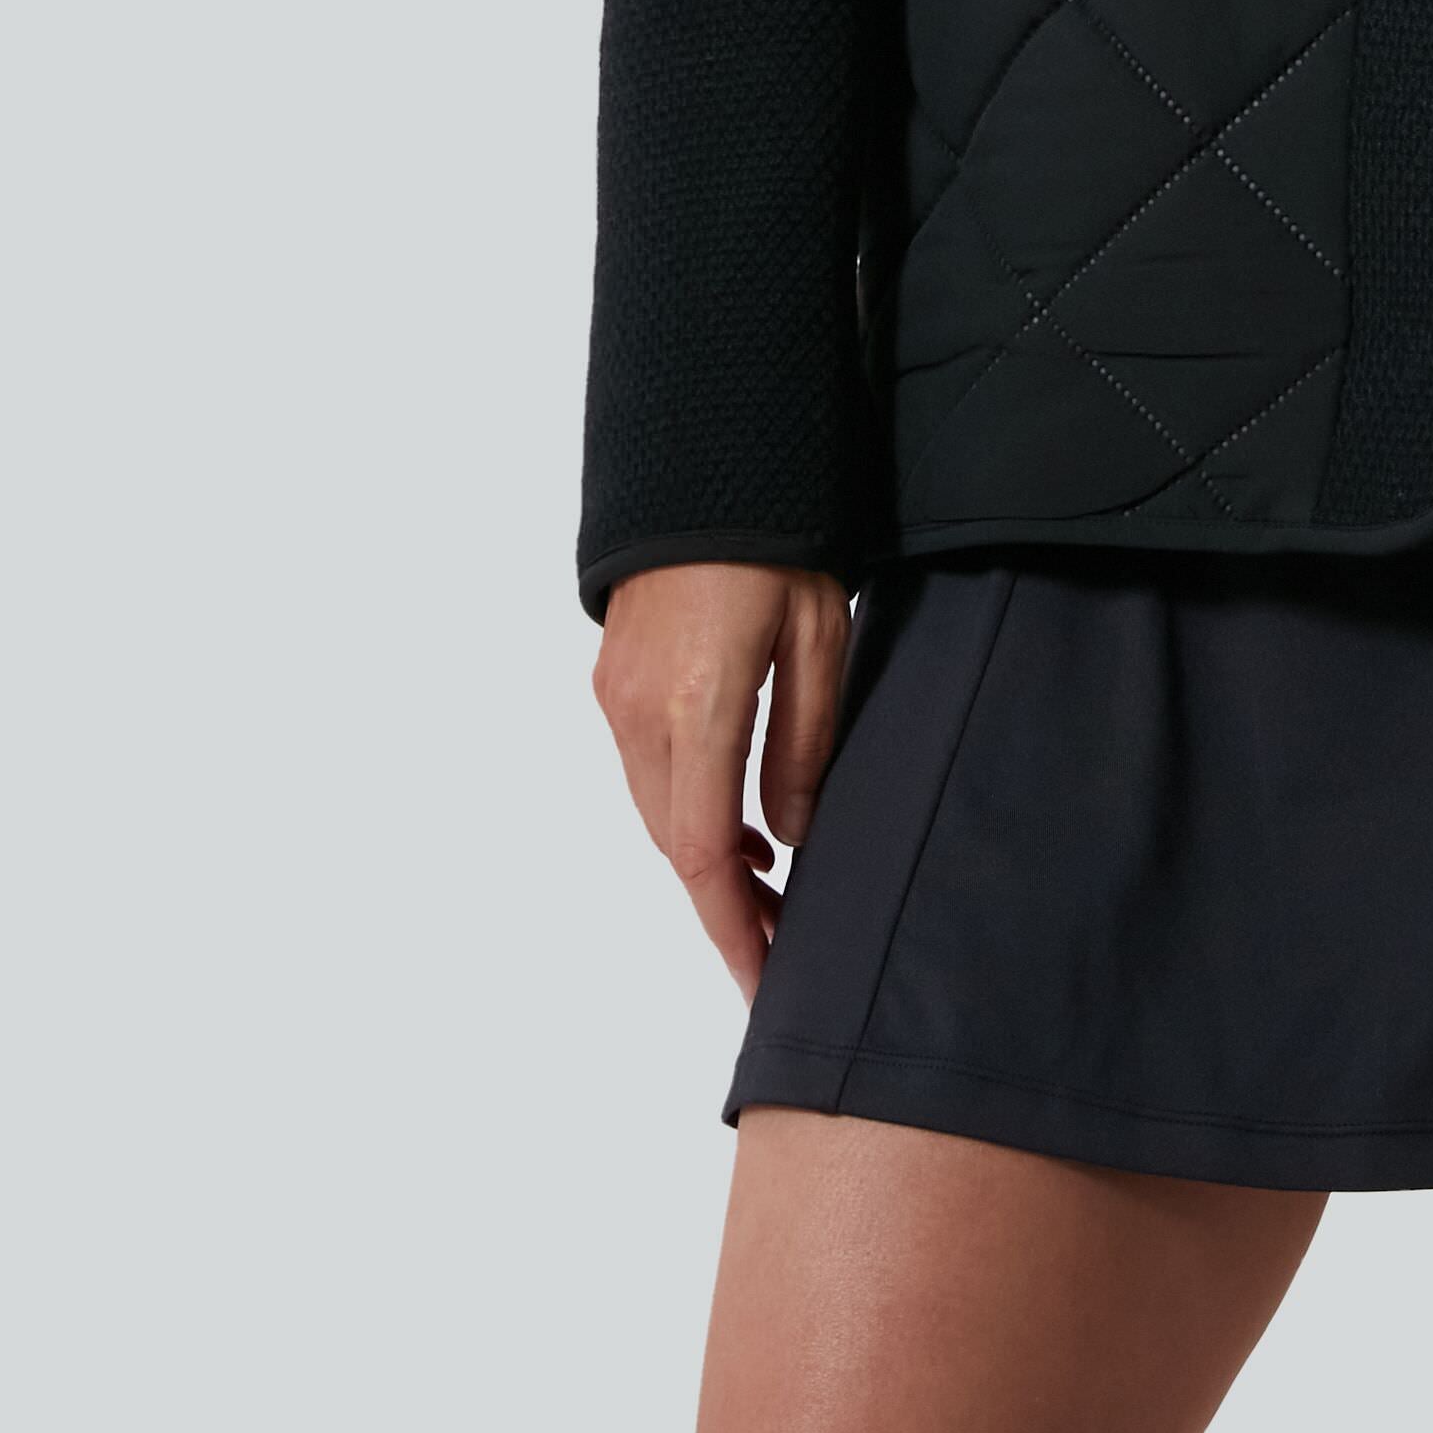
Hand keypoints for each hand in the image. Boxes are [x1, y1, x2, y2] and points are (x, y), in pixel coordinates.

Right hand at [590, 561, 850, 1002]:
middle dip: (726, 907)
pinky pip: (646, 771)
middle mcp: (640, 711)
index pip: (704, 853)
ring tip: (771, 894)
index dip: (733, 927)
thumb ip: (805, 742)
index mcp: (698, 703)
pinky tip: (736, 823)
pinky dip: (686, 811)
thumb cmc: (777, 537)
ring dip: (706, 861)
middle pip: (676, 845)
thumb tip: (789, 837)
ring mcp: (615, 695)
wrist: (703, 453)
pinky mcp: (611, 678)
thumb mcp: (821, 633)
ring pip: (657, 812)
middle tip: (786, 944)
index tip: (762, 979)